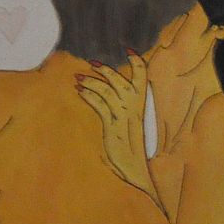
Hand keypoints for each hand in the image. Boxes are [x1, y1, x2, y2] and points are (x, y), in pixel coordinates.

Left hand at [75, 49, 155, 199]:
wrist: (139, 172)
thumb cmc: (134, 154)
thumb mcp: (131, 130)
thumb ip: (125, 114)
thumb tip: (111, 100)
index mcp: (142, 108)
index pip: (144, 79)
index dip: (138, 64)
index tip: (130, 51)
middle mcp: (135, 110)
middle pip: (122, 82)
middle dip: (107, 71)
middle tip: (93, 64)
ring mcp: (124, 117)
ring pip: (109, 92)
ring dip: (92, 83)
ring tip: (79, 80)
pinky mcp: (114, 126)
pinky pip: (101, 105)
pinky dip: (90, 96)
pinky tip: (80, 93)